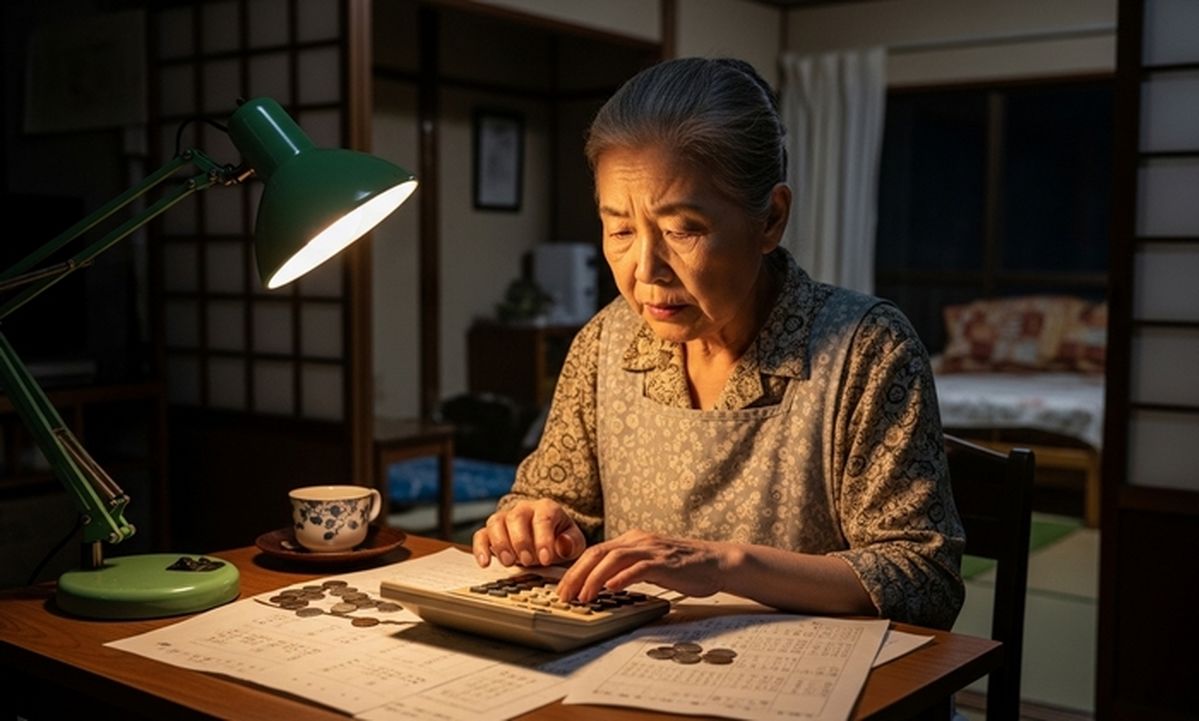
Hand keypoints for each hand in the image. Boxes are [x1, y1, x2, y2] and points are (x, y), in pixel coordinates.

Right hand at [472, 499, 586, 567]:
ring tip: (509, 562)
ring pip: (496, 523)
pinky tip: (485, 563)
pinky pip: (481, 535)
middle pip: (517, 518)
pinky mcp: (490, 532)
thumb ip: (572, 542)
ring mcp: (505, 519)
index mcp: (546, 508)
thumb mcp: (573, 542)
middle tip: (528, 561)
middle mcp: (523, 509)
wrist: (544, 540)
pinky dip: (480, 549)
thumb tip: (563, 544)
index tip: (545, 559)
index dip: (543, 539)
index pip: (543, 519)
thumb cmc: (559, 540)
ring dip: (501, 544)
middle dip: (521, 541)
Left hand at [555, 530, 730, 602]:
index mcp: (632, 540)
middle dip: (576, 574)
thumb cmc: (683, 567)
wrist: (716, 562)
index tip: (562, 590)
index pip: (595, 552)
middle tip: (564, 595)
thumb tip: (602, 584)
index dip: (575, 570)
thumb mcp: (649, 563)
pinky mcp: (666, 562)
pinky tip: (612, 588)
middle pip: (598, 553)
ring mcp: (652, 550)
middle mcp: (639, 541)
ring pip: (614, 558)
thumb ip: (628, 568)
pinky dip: (623, 577)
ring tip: (584, 597)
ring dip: (594, 578)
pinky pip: (639, 567)